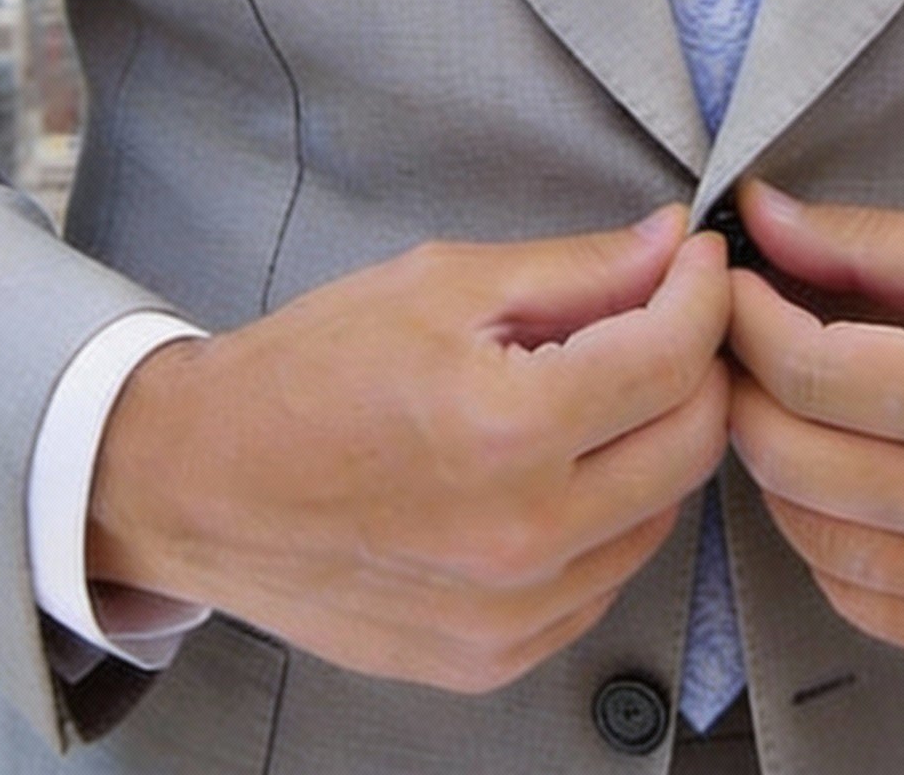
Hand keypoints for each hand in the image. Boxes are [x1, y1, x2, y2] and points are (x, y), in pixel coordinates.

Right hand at [87, 207, 730, 691]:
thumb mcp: (443, 283)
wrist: (200, 483)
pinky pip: (606, 576)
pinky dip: (609, 514)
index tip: (697, 261)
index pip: (674, 356)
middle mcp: (523, 536)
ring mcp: (512, 614)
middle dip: (697, 363)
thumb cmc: (309, 372)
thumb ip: (577, 269)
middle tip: (664, 315)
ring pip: (662, 513)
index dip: (703, 292)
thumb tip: (671, 246)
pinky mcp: (495, 657)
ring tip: (599, 388)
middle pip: (693, 441)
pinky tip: (559, 466)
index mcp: (508, 429)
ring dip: (655, 440)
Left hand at [727, 182, 903, 671]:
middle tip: (746, 342)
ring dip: (777, 468)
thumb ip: (871, 243)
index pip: (802, 370)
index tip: (734, 286)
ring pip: (812, 539)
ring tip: (792, 409)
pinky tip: (843, 490)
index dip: (745, 319)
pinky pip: (868, 607)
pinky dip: (830, 548)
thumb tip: (764, 217)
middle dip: (745, 387)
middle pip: (788, 457)